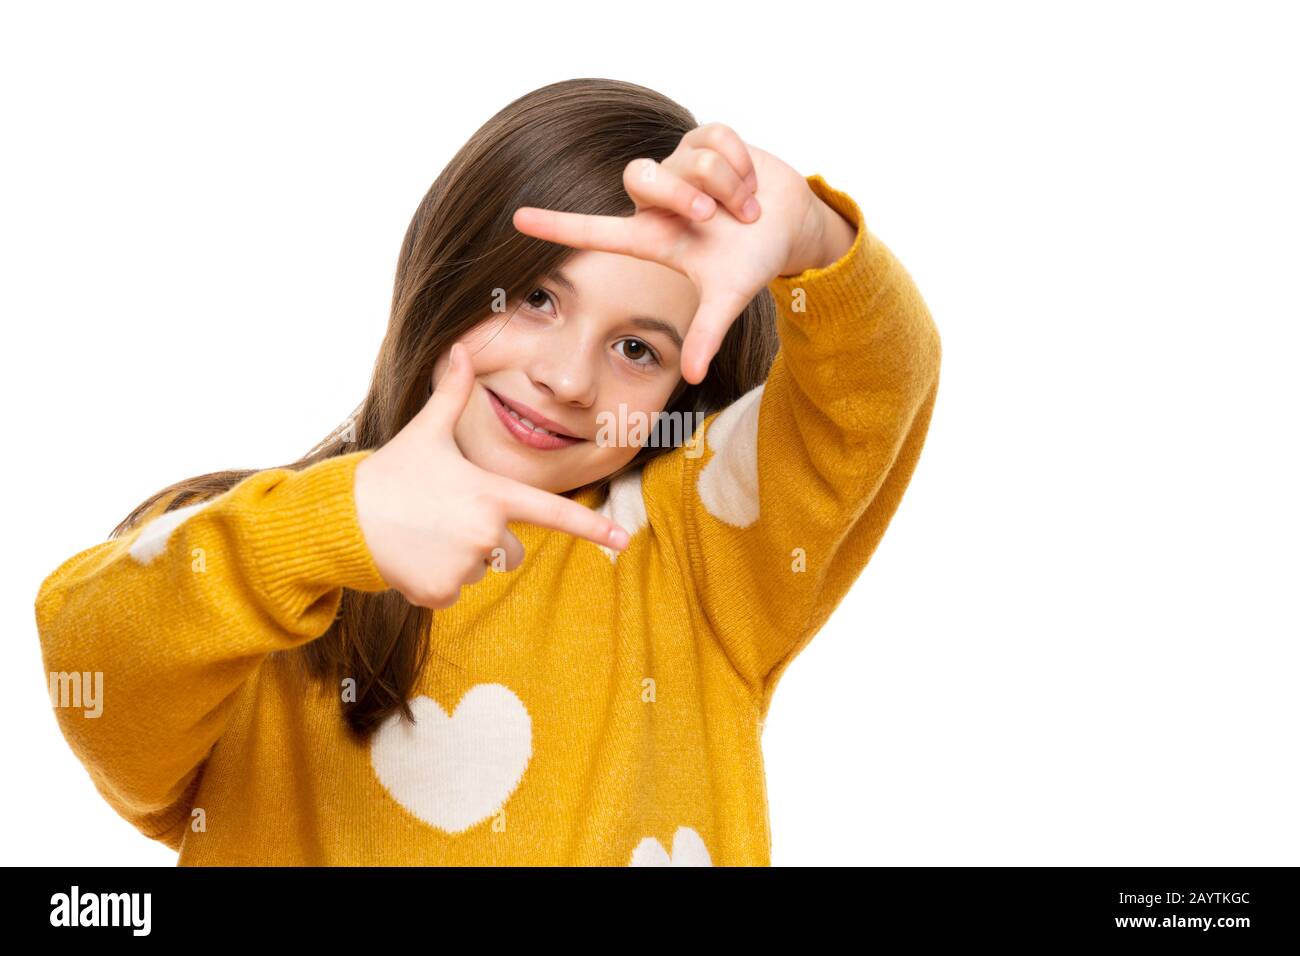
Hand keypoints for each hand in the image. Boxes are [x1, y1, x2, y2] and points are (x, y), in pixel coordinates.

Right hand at [353, 343, 631, 609]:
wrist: (342, 519)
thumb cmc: (390, 474)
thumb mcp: (425, 432)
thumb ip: (450, 394)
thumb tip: (460, 348)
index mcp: (491, 494)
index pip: (553, 512)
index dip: (592, 528)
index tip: (624, 542)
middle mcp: (486, 534)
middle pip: (511, 549)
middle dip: (487, 538)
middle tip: (445, 518)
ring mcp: (464, 566)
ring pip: (482, 569)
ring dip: (460, 558)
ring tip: (424, 535)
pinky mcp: (441, 593)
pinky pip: (454, 591)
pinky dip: (437, 579)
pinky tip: (412, 557)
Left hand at [511, 123, 838, 383]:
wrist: (790, 224)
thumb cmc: (750, 260)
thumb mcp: (729, 297)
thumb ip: (707, 333)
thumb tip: (693, 376)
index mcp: (652, 236)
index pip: (594, 230)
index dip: (557, 225)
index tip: (517, 220)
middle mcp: (657, 199)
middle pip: (642, 176)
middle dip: (686, 196)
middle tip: (716, 218)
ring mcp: (677, 165)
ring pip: (690, 160)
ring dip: (729, 187)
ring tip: (744, 207)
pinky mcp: (703, 138)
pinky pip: (716, 139)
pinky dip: (742, 164)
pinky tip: (749, 181)